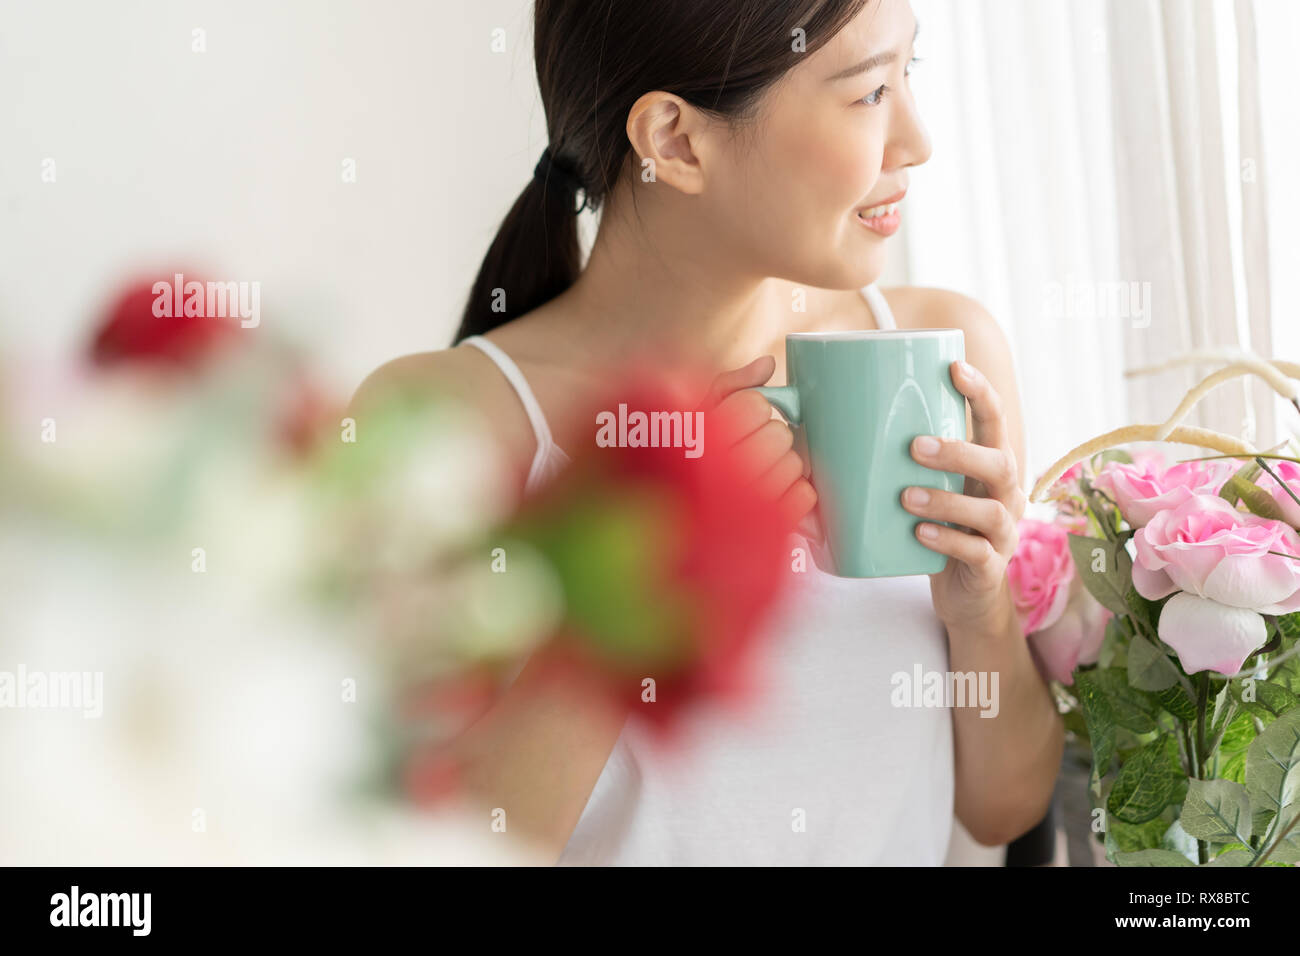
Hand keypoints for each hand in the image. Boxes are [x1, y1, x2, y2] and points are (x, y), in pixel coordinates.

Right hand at [703, 356, 818, 534]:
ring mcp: (746, 503)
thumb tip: (768, 364)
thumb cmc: (696, 458)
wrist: (678, 523)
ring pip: (794, 464)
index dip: (755, 409)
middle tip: (752, 449)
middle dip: (771, 437)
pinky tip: (774, 495)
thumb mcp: (701, 415)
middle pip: (779, 434)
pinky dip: (798, 493)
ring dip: (784, 466)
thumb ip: (731, 385)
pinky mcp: (766, 528)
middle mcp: (722, 471)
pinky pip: (805, 496)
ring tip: (760, 474)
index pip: (756, 405)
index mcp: (703, 438)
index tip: (742, 421)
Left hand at [903, 359, 1025, 628]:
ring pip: (989, 510)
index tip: (954, 367)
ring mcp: (1003, 533)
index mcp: (989, 466)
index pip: (994, 421)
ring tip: (906, 497)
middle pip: (999, 461)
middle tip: (914, 446)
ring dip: (947, 500)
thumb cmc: (932, 528)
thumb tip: (806, 434)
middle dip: (958, 450)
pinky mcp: (990, 569)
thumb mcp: (919, 489)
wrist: (964, 596)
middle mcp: (1005, 494)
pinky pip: (977, 552)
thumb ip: (883, 464)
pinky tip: (920, 534)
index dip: (980, 392)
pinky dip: (948, 542)